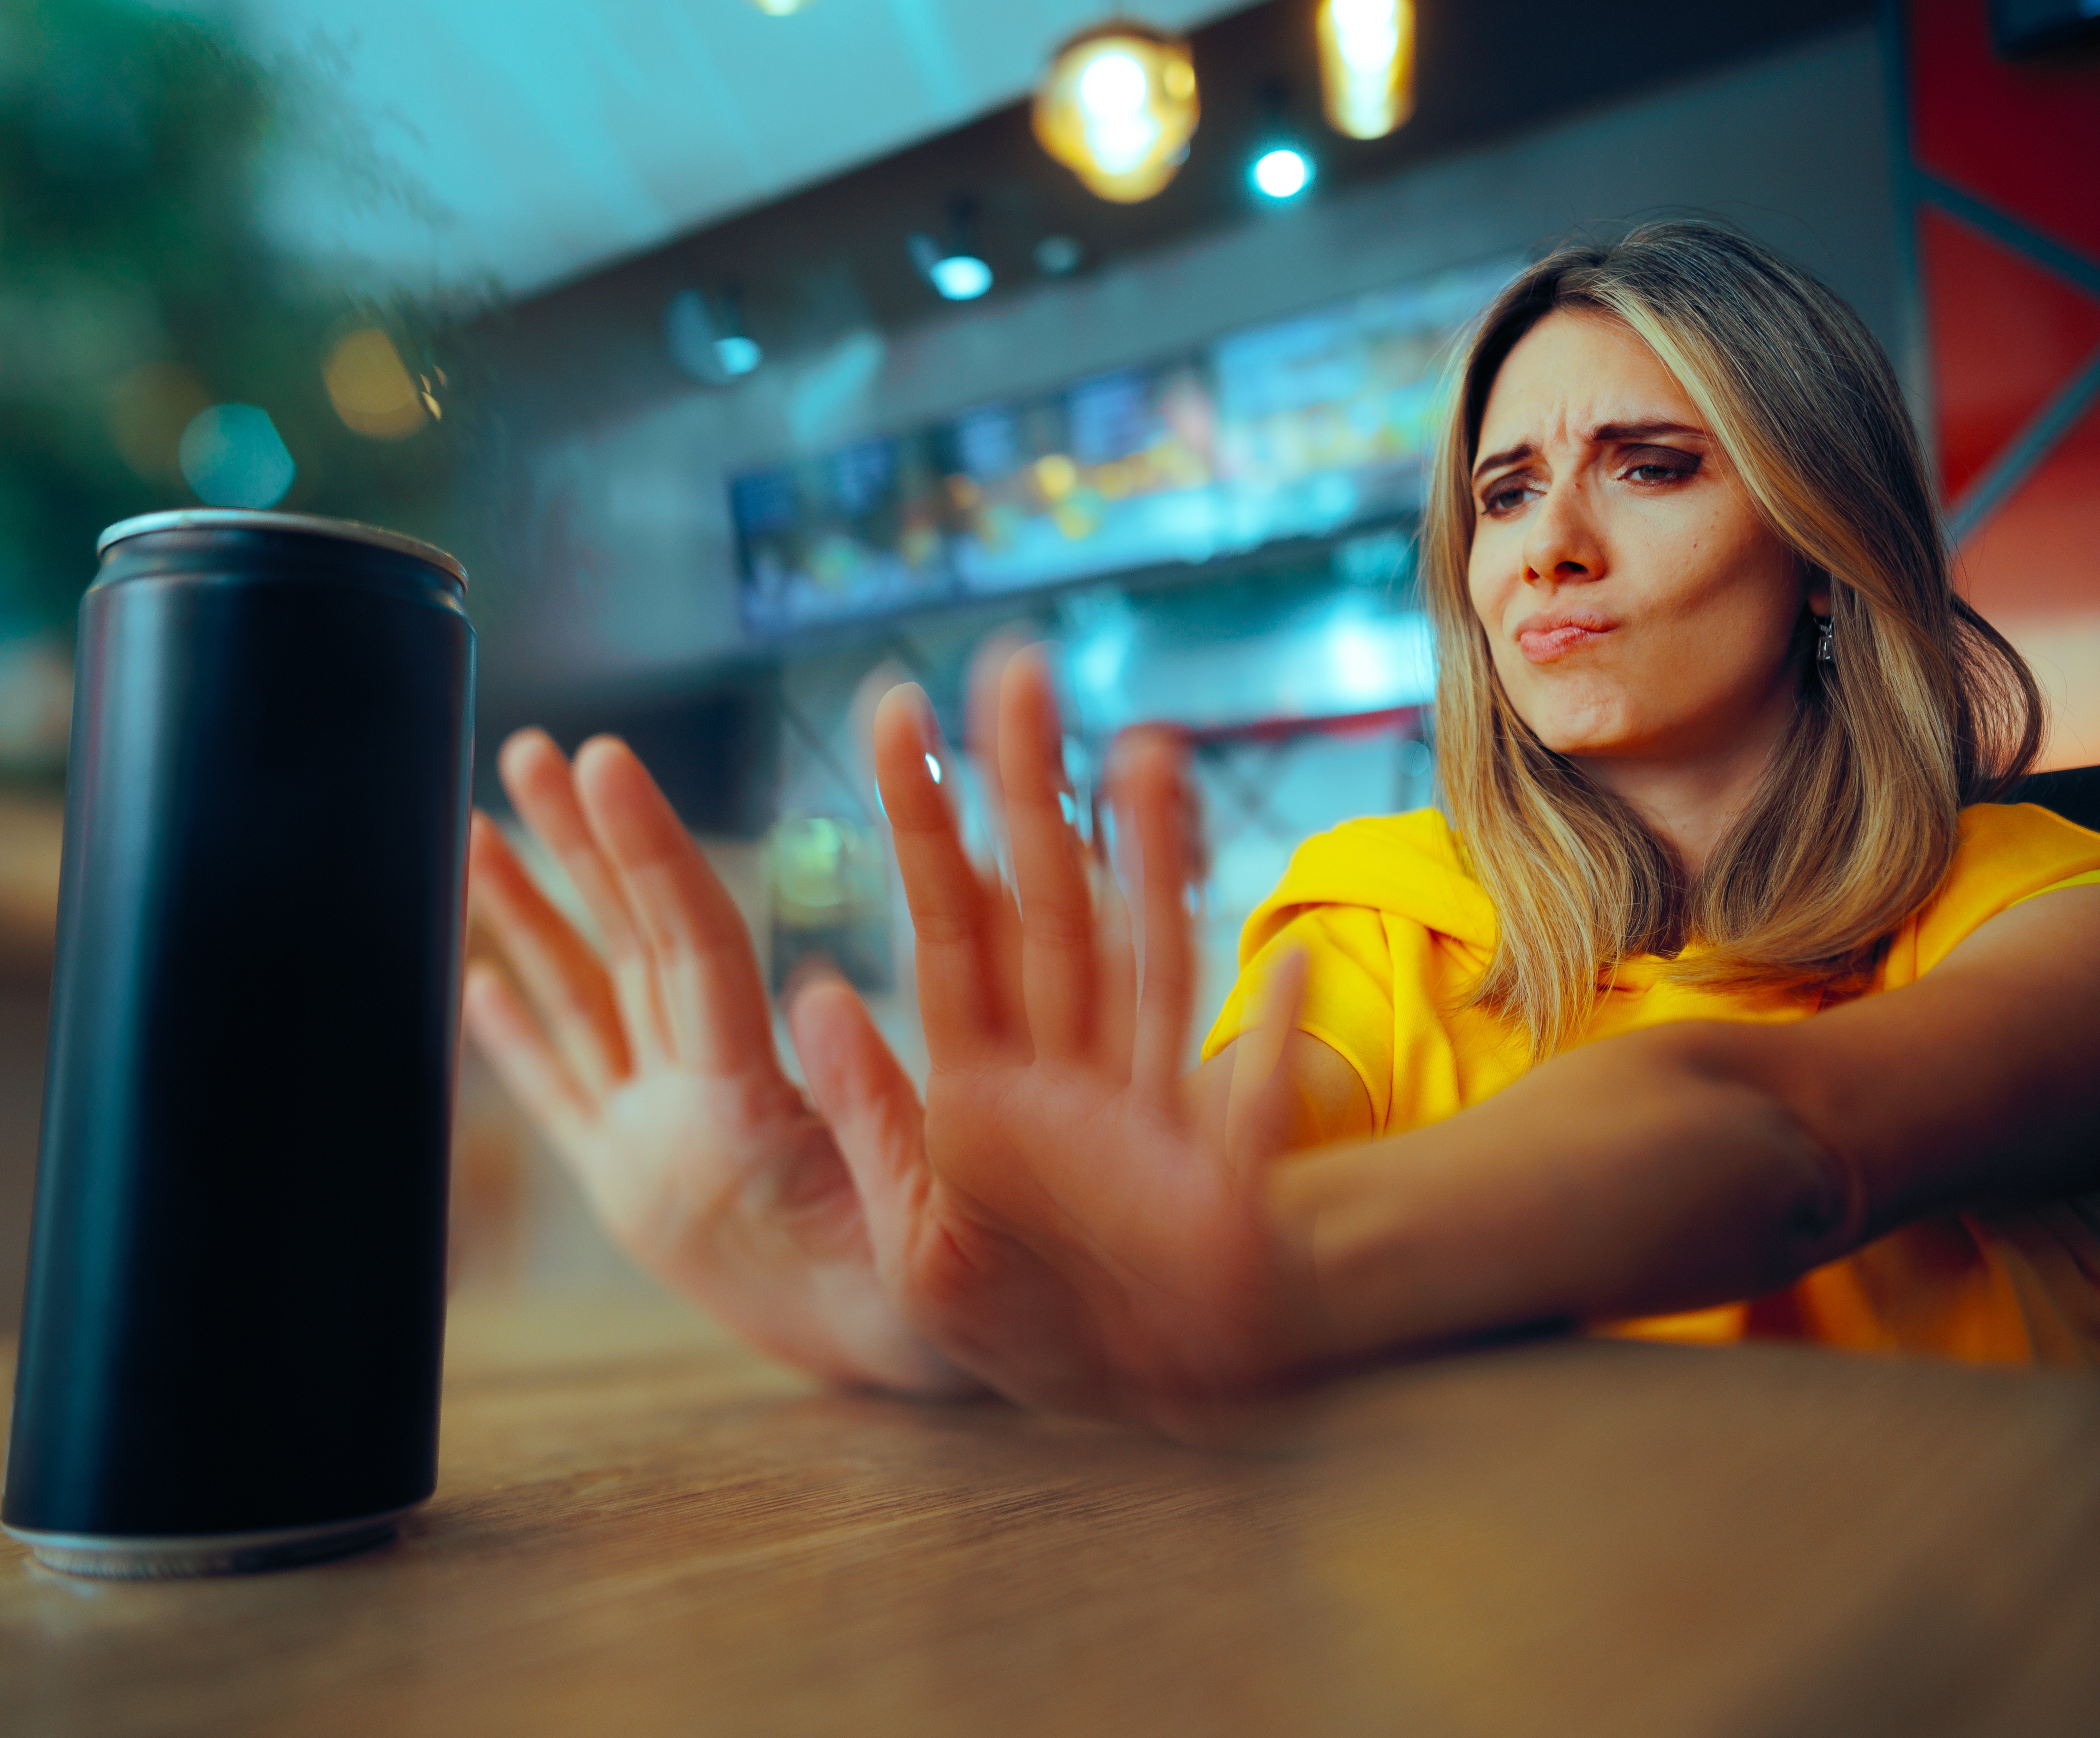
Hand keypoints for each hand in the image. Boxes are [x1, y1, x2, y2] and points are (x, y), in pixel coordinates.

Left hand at [461, 728, 971, 1394]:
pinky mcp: (627, 1192)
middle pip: (617, 955)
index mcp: (741, 1118)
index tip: (603, 756)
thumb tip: (819, 985)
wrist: (904, 1378)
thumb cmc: (943, 1295)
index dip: (649, 846)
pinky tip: (473, 986)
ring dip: (520, 919)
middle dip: (571, 847)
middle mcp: (668, 1133)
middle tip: (522, 748)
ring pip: (572, 1011)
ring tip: (471, 834)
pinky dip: (514, 1040)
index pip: (689, 948)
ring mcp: (636, 1163)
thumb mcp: (933, 1196)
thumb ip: (877, 1101)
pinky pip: (559, 1099)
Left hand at [797, 649, 1331, 1421]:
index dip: (924, 817)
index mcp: (982, 1075)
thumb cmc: (1009, 1323)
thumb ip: (872, 1123)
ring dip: (1149, 860)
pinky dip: (1273, 1056)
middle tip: (1015, 667)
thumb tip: (808, 993)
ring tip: (1146, 751)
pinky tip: (1291, 978)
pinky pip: (1251, 1115)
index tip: (900, 712)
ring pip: (1145, 955)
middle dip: (1030, 789)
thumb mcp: (908, 1240)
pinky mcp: (1214, 1179)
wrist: (1110, 1396)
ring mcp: (1145, 1103)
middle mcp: (1065, 1061)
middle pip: (1046, 902)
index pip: (948, 919)